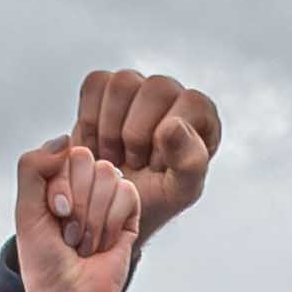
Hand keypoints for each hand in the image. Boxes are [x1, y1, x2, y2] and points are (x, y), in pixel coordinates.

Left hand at [8, 139, 146, 291]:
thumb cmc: (45, 263)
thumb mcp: (26, 211)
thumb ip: (32, 167)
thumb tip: (65, 139)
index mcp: (56, 181)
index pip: (66, 153)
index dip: (60, 186)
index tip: (54, 216)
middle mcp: (83, 185)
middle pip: (88, 160)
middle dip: (77, 202)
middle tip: (69, 234)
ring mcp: (107, 199)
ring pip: (109, 176)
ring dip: (93, 218)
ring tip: (85, 243)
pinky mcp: (131, 215)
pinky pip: (128, 193)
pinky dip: (112, 222)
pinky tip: (104, 244)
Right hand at [63, 69, 218, 236]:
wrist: (106, 208)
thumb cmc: (151, 199)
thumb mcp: (179, 192)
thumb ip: (190, 163)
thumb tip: (173, 125)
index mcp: (201, 115)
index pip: (191, 102)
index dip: (169, 138)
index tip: (156, 166)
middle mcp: (171, 95)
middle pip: (156, 87)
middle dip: (136, 135)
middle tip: (133, 164)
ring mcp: (136, 87)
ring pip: (123, 83)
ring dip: (111, 129)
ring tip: (114, 157)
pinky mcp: (104, 86)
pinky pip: (96, 83)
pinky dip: (90, 121)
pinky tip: (97, 145)